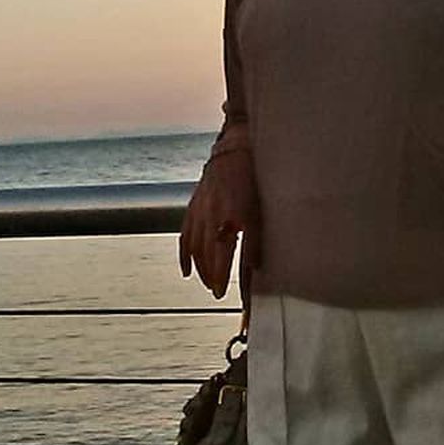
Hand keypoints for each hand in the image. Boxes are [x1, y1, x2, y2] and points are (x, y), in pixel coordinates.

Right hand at [178, 147, 260, 297]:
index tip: (221, 293)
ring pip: (194, 247)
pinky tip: (187, 270)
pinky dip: (185, 254)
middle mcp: (210, 217)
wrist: (234, 151)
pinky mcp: (193, 208)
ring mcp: (199, 212)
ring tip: (206, 282)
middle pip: (206, 254)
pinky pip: (184, 235)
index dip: (220, 276)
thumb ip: (254, 241)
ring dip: (199, 268)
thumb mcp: (258, 212)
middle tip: (216, 292)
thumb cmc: (251, 181)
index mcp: (228, 218)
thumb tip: (254, 267)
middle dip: (210, 276)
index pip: (221, 256)